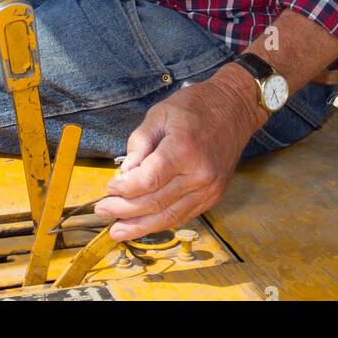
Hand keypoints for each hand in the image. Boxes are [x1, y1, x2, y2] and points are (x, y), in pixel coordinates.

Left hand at [92, 73, 258, 240]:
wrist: (234, 108)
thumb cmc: (195, 106)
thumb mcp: (160, 113)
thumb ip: (140, 142)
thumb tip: (125, 172)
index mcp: (184, 149)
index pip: (148, 181)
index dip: (125, 189)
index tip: (109, 187)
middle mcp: (199, 174)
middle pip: (155, 202)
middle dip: (125, 210)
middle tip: (103, 211)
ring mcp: (209, 189)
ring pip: (169, 217)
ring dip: (140, 227)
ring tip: (117, 231)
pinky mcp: (213, 196)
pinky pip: (183, 215)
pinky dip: (161, 222)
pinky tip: (143, 225)